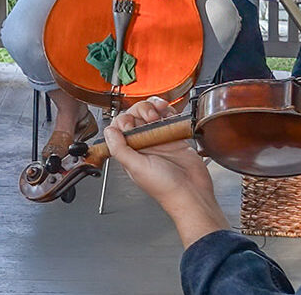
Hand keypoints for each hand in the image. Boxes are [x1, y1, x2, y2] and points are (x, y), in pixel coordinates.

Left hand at [104, 96, 229, 246]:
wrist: (191, 193)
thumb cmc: (165, 188)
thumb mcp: (137, 168)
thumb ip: (120, 149)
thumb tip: (109, 132)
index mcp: (131, 152)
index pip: (120, 127)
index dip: (125, 120)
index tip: (133, 124)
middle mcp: (143, 145)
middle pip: (135, 116)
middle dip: (141, 110)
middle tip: (151, 118)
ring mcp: (159, 140)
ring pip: (151, 113)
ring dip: (154, 107)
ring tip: (161, 112)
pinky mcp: (175, 137)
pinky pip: (169, 118)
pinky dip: (169, 111)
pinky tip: (170, 114)